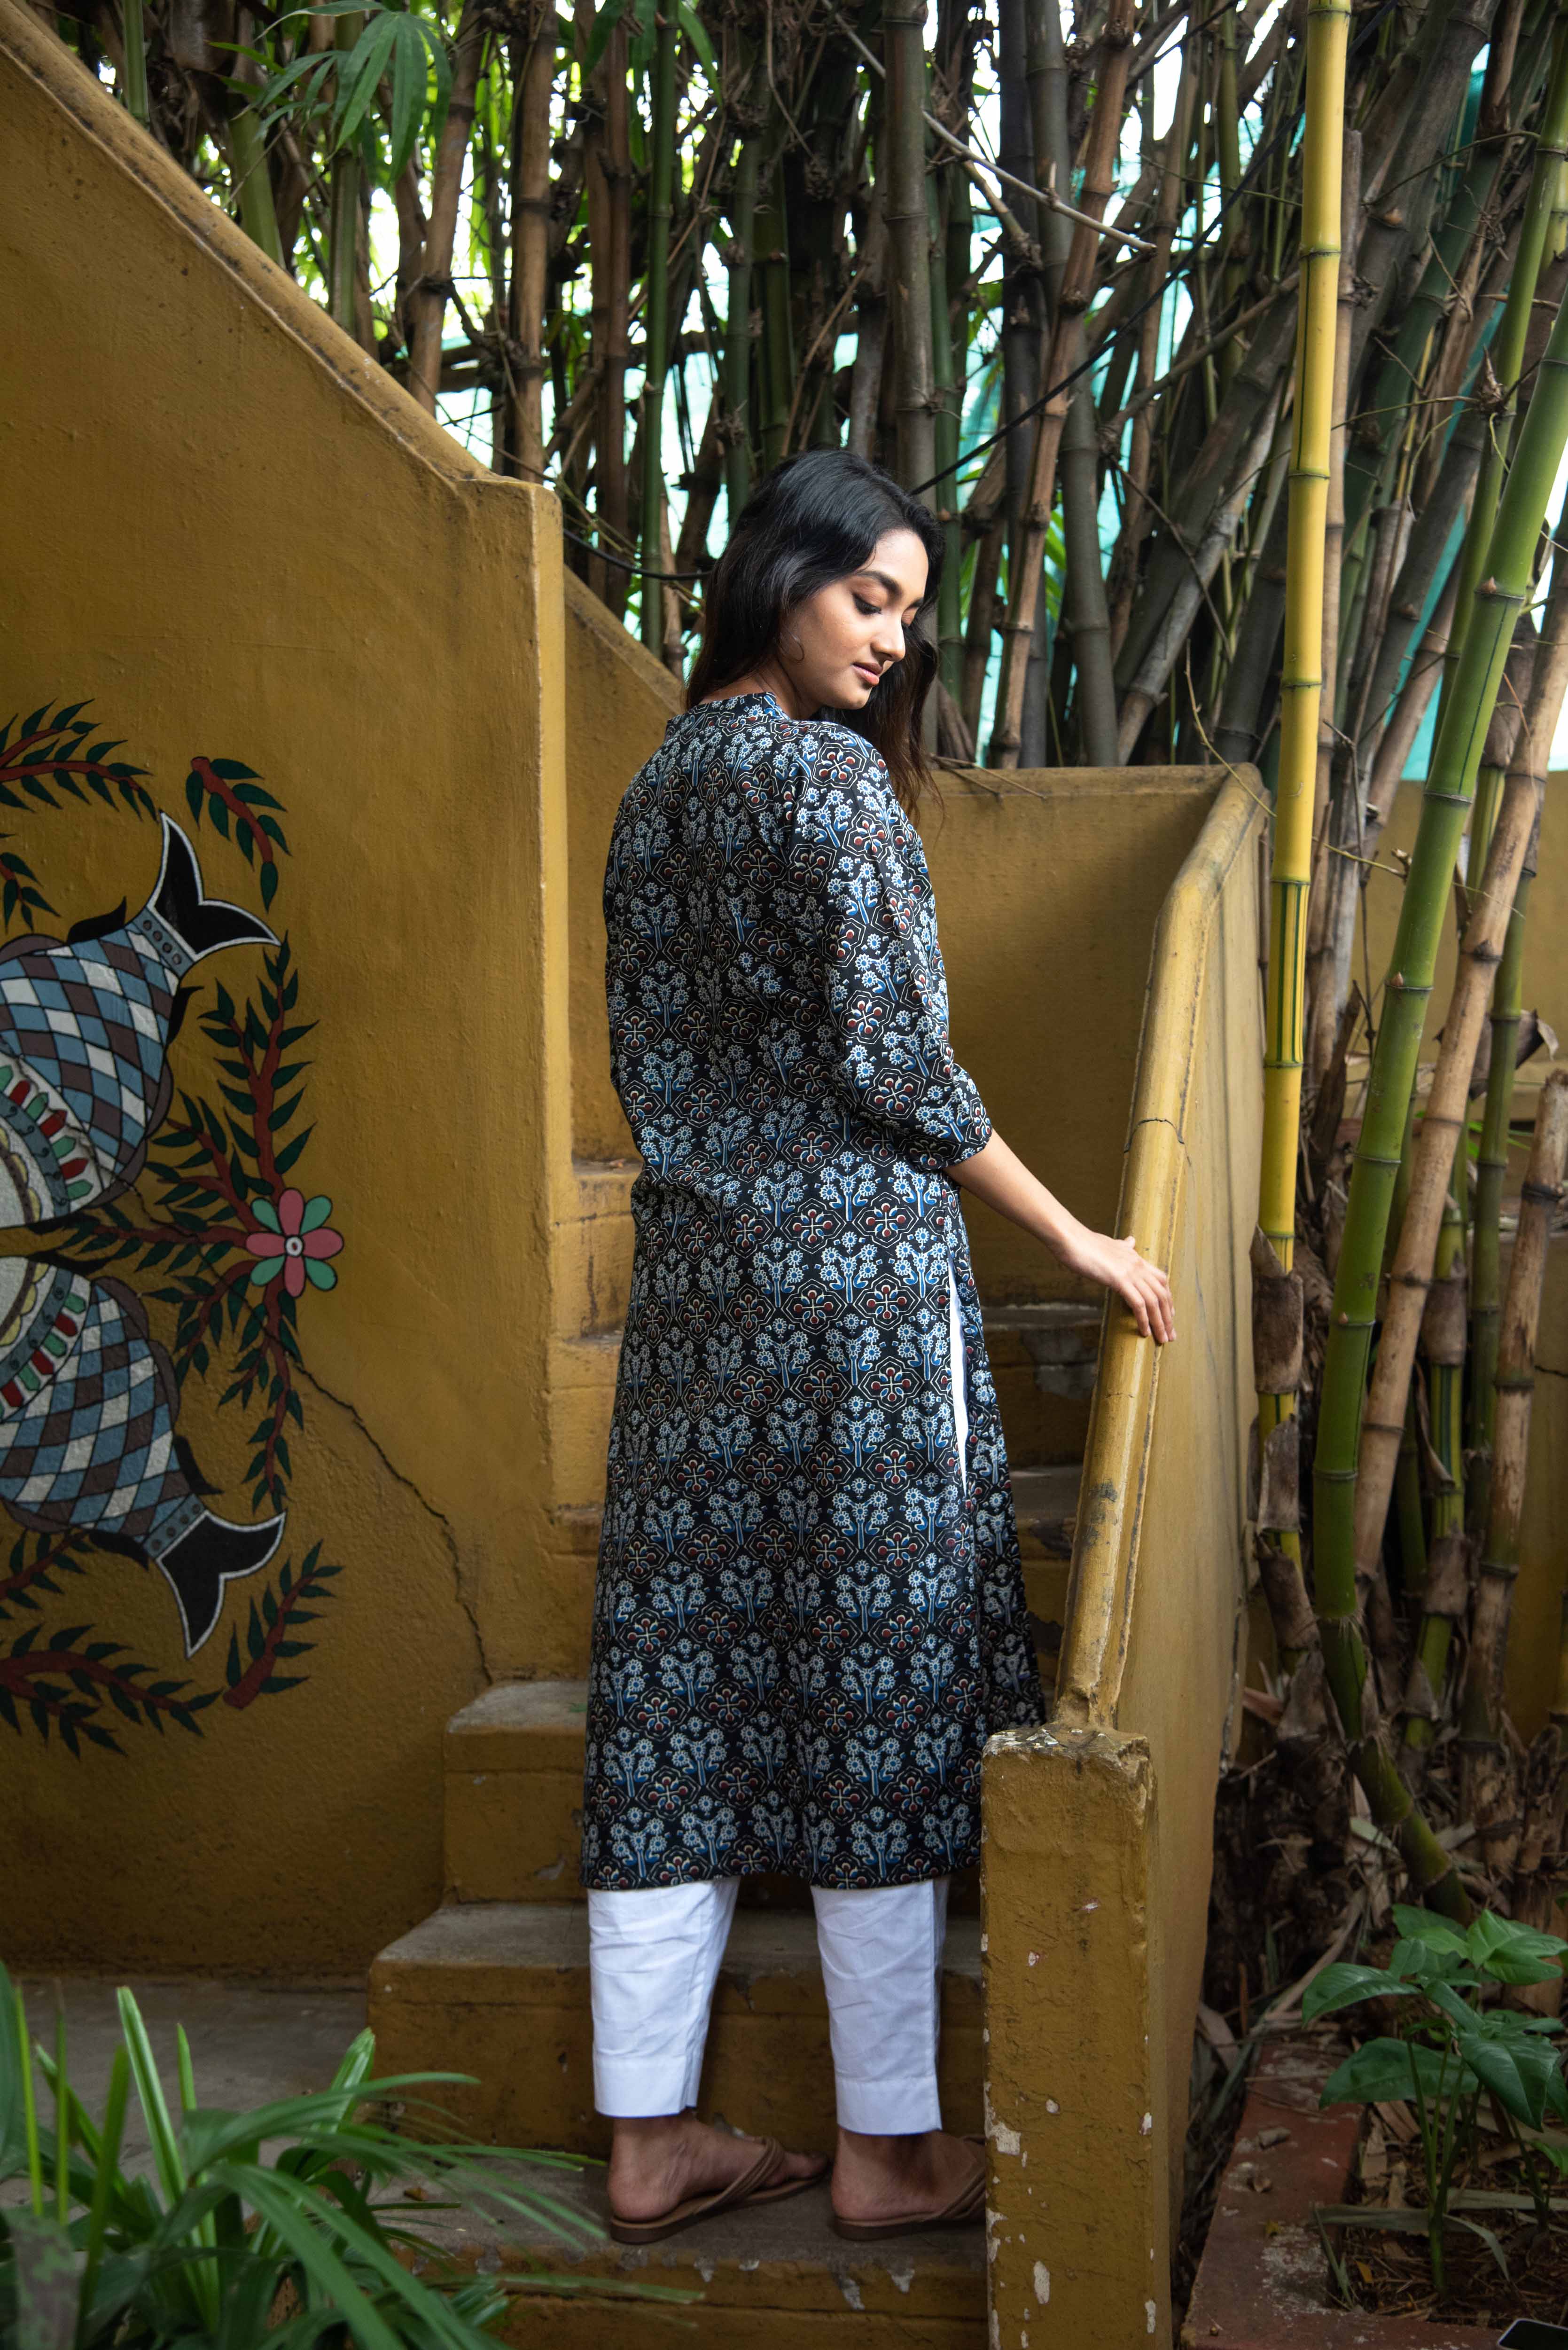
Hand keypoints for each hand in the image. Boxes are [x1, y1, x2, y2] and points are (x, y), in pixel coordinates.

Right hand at [1054, 1222, 1175, 1344]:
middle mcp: (1138, 1265)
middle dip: (1168, 1317)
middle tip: (1170, 1335)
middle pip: (1162, 1294)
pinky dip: (1143, 1319)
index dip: (1168, 1299)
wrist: (1071, 1239)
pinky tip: (1144, 1331)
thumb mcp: (1110, 1244)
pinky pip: (1138, 1304)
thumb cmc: (1085, 1244)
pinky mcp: (1120, 1280)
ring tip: (1162, 1338)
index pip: (1161, 1280)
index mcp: (1136, 1258)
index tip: (1169, 1315)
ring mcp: (1130, 1272)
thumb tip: (1131, 1241)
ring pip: (1154, 1301)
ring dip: (1160, 1323)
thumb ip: (1123, 1246)